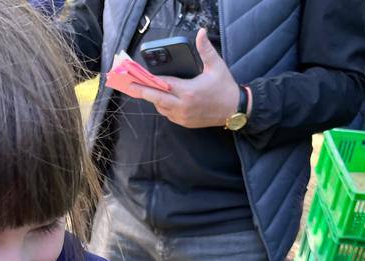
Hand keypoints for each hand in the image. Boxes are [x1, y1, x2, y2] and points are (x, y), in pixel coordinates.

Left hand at [111, 28, 239, 128]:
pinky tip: (162, 99)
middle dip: (142, 91)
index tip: (138, 76)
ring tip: (146, 89)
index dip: (150, 80)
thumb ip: (205, 50)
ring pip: (161, 108)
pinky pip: (168, 115)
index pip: (163, 85)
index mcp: (188, 92)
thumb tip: (201, 32)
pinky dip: (163, 106)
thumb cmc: (225, 88)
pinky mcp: (184, 123)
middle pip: (156, 99)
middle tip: (130, 86)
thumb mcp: (216, 66)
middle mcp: (183, 106)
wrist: (234, 109)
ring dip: (154, 99)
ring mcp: (182, 117)